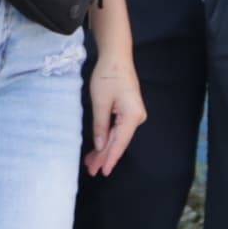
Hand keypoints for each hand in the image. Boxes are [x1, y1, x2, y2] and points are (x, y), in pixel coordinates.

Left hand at [85, 51, 144, 175]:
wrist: (117, 57)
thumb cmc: (108, 76)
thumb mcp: (100, 102)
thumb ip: (100, 126)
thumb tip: (100, 146)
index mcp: (132, 116)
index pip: (119, 143)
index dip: (110, 158)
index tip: (102, 171)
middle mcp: (136, 118)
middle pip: (118, 142)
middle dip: (104, 156)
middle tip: (91, 169)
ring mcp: (133, 115)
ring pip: (117, 137)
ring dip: (104, 149)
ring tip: (91, 162)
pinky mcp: (128, 111)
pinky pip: (117, 129)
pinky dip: (107, 138)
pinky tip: (98, 148)